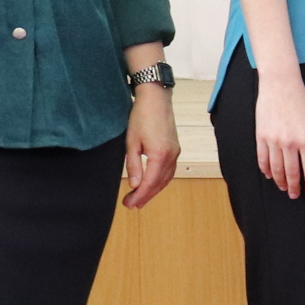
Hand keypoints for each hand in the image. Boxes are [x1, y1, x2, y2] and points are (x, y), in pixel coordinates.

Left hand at [122, 84, 178, 207]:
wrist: (156, 99)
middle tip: (132, 205)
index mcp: (160, 155)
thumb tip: (134, 185)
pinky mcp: (175, 149)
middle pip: (159, 183)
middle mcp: (171, 156)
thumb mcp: (131, 142)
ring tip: (141, 199)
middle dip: (146, 196)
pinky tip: (153, 184)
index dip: (139, 195)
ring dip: (154, 190)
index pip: (149, 182)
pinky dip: (161, 181)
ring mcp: (175, 152)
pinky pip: (169, 171)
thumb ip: (134, 165)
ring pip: (166, 178)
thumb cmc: (141, 117)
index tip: (129, 204)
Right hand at [255, 68, 304, 197]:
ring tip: (284, 188)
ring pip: (276, 169)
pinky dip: (266, 170)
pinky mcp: (261, 136)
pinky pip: (262, 159)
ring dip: (280, 181)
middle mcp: (290, 143)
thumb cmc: (301, 102)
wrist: (280, 85)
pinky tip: (270, 176)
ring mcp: (273, 141)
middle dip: (294, 187)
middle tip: (295, 195)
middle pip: (292, 173)